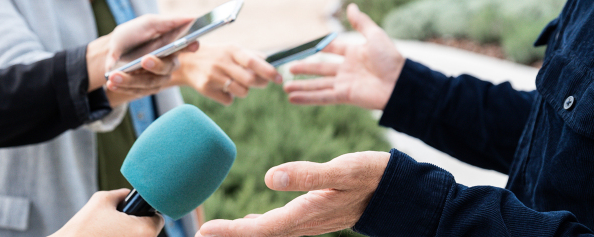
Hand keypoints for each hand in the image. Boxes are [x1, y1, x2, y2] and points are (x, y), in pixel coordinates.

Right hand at [49, 189, 163, 236]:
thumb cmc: (83, 226)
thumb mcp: (103, 199)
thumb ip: (122, 194)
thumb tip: (129, 194)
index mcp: (145, 230)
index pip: (158, 218)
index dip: (147, 213)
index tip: (135, 212)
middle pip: (150, 231)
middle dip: (138, 225)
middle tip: (120, 222)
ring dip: (130, 234)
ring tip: (111, 231)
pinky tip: (108, 236)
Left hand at [85, 14, 199, 105]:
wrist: (112, 50)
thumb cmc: (133, 34)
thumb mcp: (148, 24)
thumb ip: (168, 22)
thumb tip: (191, 18)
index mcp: (172, 46)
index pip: (186, 46)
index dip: (191, 46)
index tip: (193, 44)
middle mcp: (168, 64)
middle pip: (167, 68)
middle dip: (156, 65)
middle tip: (144, 60)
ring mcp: (157, 78)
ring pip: (150, 82)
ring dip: (131, 80)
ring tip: (114, 76)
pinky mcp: (146, 88)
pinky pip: (137, 91)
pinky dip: (123, 87)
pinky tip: (111, 83)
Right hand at [172, 44, 281, 104]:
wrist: (187, 63)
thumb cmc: (216, 56)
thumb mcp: (231, 50)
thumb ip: (251, 55)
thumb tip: (269, 61)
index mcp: (231, 50)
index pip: (252, 62)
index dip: (268, 71)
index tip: (279, 78)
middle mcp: (222, 62)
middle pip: (249, 81)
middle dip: (260, 84)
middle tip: (260, 83)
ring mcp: (213, 76)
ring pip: (241, 92)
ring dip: (243, 91)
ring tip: (234, 83)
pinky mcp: (206, 88)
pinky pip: (228, 100)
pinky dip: (229, 97)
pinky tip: (221, 89)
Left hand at [196, 151, 389, 236]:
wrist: (395, 191)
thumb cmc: (371, 177)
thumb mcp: (343, 171)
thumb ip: (308, 175)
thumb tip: (269, 178)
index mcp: (306, 214)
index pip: (261, 229)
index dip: (231, 232)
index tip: (203, 231)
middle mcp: (304, 223)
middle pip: (259, 235)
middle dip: (229, 236)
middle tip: (199, 234)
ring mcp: (308, 221)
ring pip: (267, 232)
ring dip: (241, 232)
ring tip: (216, 231)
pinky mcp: (312, 215)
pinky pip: (278, 226)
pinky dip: (258, 226)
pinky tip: (250, 223)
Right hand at [283, 4, 404, 109]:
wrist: (400, 83)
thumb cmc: (391, 59)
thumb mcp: (375, 36)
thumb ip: (361, 23)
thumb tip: (351, 7)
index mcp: (354, 54)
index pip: (333, 50)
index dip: (320, 49)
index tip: (304, 48)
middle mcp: (347, 70)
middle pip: (321, 69)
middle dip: (304, 69)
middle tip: (288, 68)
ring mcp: (345, 84)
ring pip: (318, 85)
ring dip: (301, 87)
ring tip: (285, 88)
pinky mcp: (344, 96)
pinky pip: (322, 97)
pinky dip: (307, 98)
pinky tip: (292, 98)